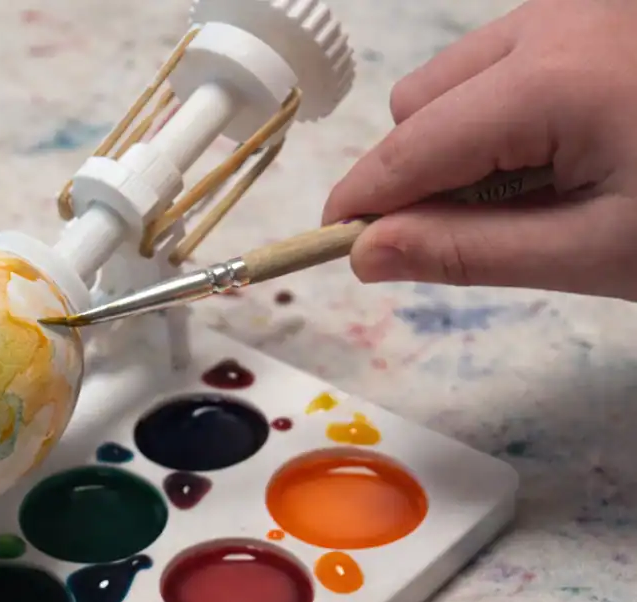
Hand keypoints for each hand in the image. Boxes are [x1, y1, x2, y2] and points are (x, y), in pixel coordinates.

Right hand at [323, 0, 636, 299]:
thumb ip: (467, 251)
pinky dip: (497, 116)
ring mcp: (573, 11)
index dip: (361, 203)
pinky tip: (558, 154)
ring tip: (532, 191)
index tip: (333, 249)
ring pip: (450, 78)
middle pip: (417, 102)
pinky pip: (498, 63)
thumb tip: (365, 253)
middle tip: (470, 234)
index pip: (412, 147)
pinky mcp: (590, 18)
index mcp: (548, 77)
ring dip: (455, 142)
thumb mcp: (592, 253)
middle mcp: (549, 21)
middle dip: (418, 172)